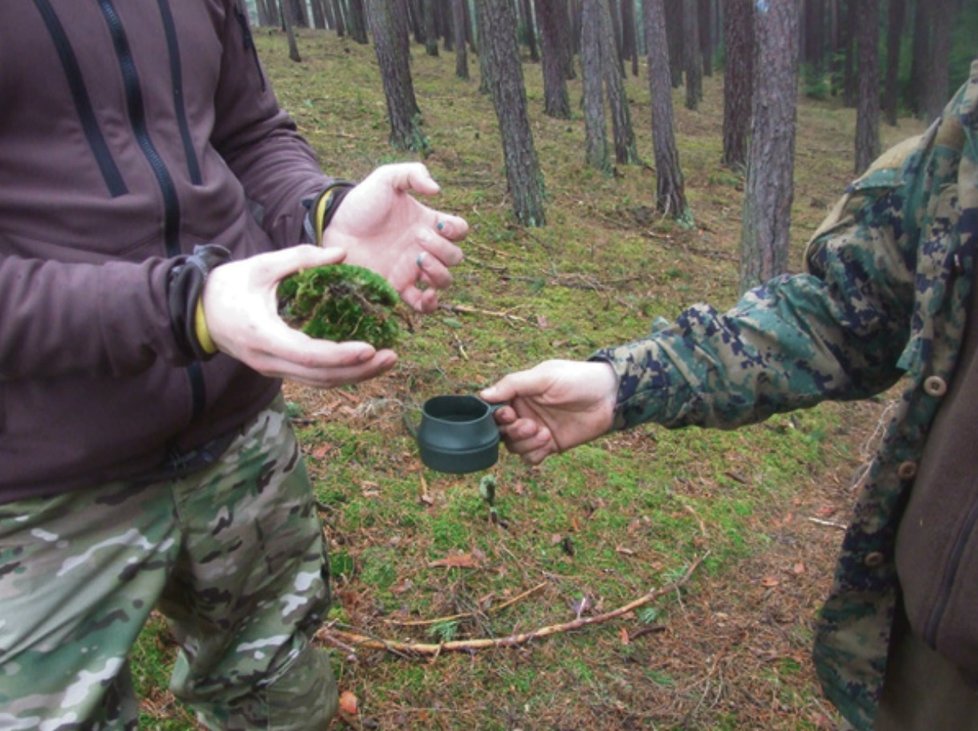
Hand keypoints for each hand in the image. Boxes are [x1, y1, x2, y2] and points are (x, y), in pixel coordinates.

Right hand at [202, 245, 396, 387]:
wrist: (197, 311)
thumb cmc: (228, 285)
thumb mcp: (262, 265)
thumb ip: (302, 258)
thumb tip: (342, 253)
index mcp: (264, 335)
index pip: (309, 355)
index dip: (341, 356)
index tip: (370, 348)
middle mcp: (269, 360)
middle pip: (321, 376)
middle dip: (359, 371)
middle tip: (392, 356)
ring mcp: (273, 369)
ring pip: (320, 382)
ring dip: (355, 375)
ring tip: (387, 360)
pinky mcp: (279, 369)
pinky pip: (314, 377)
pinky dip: (341, 373)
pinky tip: (364, 362)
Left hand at [322, 162, 467, 312]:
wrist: (334, 224)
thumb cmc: (361, 201)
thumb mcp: (387, 177)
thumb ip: (412, 173)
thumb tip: (436, 190)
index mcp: (427, 223)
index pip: (459, 231)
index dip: (457, 229)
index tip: (440, 223)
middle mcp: (424, 248)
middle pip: (455, 257)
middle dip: (443, 248)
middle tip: (418, 237)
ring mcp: (411, 269)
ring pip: (444, 281)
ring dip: (439, 271)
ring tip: (418, 257)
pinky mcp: (396, 287)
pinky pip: (422, 305)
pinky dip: (430, 304)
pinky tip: (425, 293)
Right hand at [479, 360, 617, 464]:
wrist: (609, 396)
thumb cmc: (577, 379)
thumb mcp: (544, 377)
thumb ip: (513, 385)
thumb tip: (483, 395)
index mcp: (519, 394)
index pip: (495, 410)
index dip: (497, 416)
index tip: (509, 414)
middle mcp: (525, 413)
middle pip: (502, 432)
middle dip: (513, 431)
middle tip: (531, 425)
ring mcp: (536, 430)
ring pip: (514, 447)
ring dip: (525, 443)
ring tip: (543, 433)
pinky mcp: (550, 445)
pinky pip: (531, 458)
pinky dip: (535, 453)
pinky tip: (548, 441)